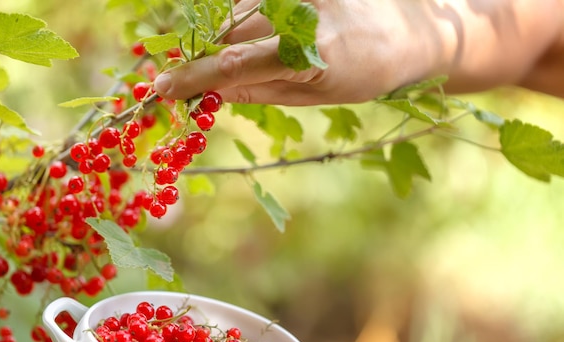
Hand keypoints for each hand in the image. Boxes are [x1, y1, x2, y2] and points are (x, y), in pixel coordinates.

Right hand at [153, 0, 563, 103]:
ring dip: (218, 38)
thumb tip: (212, 93)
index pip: (234, 65)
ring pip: (234, 14)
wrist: (409, 29)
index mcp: (310, 58)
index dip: (192, 78)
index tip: (161, 89)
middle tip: (178, 78)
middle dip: (199, 58)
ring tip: (218, 60)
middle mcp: (302, 17)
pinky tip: (245, 35)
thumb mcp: (314, 98)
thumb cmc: (362, 76)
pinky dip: (238, 18)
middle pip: (226, 35)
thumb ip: (260, 91)